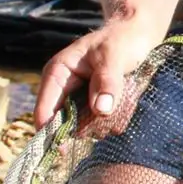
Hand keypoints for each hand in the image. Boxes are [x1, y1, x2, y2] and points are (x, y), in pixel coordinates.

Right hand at [35, 19, 159, 127]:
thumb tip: (101, 111)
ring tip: (125, 97)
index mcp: (57, 74)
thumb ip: (107, 82)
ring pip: (88, 126)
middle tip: (113, 111)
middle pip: (66, 124)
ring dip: (107, 121)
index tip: (63, 149)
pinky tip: (129, 100)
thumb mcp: (114, 57)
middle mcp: (65, 89)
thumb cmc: (121, 39)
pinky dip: (117, 118)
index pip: (44, 110)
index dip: (49, 131)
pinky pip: (103, 123)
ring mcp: (80, 99)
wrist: (138, 33)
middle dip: (89, 124)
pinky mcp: (96, 105)